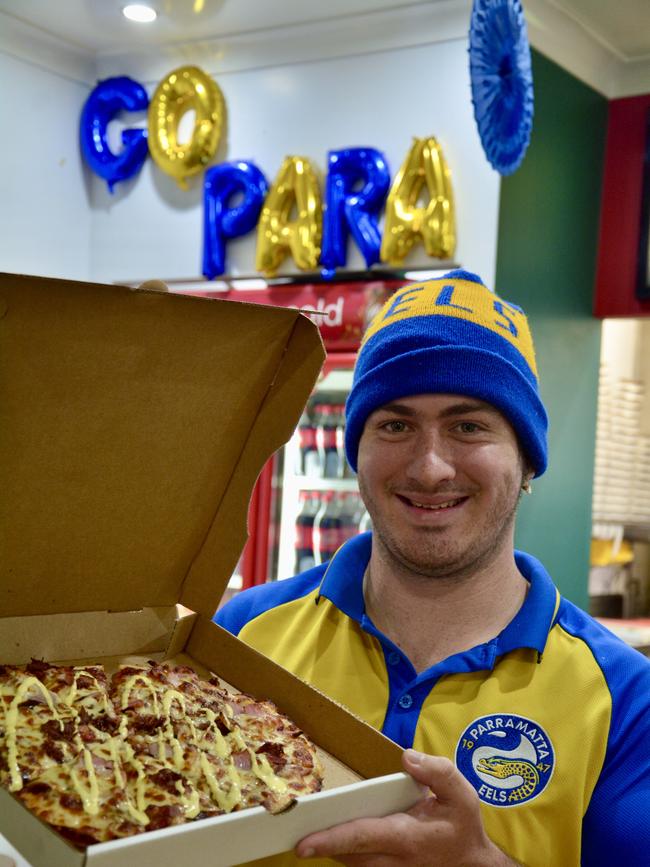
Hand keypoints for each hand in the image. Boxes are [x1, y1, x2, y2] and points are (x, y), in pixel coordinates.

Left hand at [295, 749, 516, 865]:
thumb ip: (435, 771)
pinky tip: (332, 838)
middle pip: (347, 854)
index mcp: (405, 836)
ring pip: (351, 863)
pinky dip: (344, 853)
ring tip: (307, 831)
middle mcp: (392, 859)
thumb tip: (407, 757)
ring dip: (330, 849)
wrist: (474, 865)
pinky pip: (360, 865)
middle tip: (292, 831)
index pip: (361, 837)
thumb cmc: (463, 827)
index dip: (330, 840)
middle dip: (320, 844)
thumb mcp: (461, 794)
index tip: (303, 843)